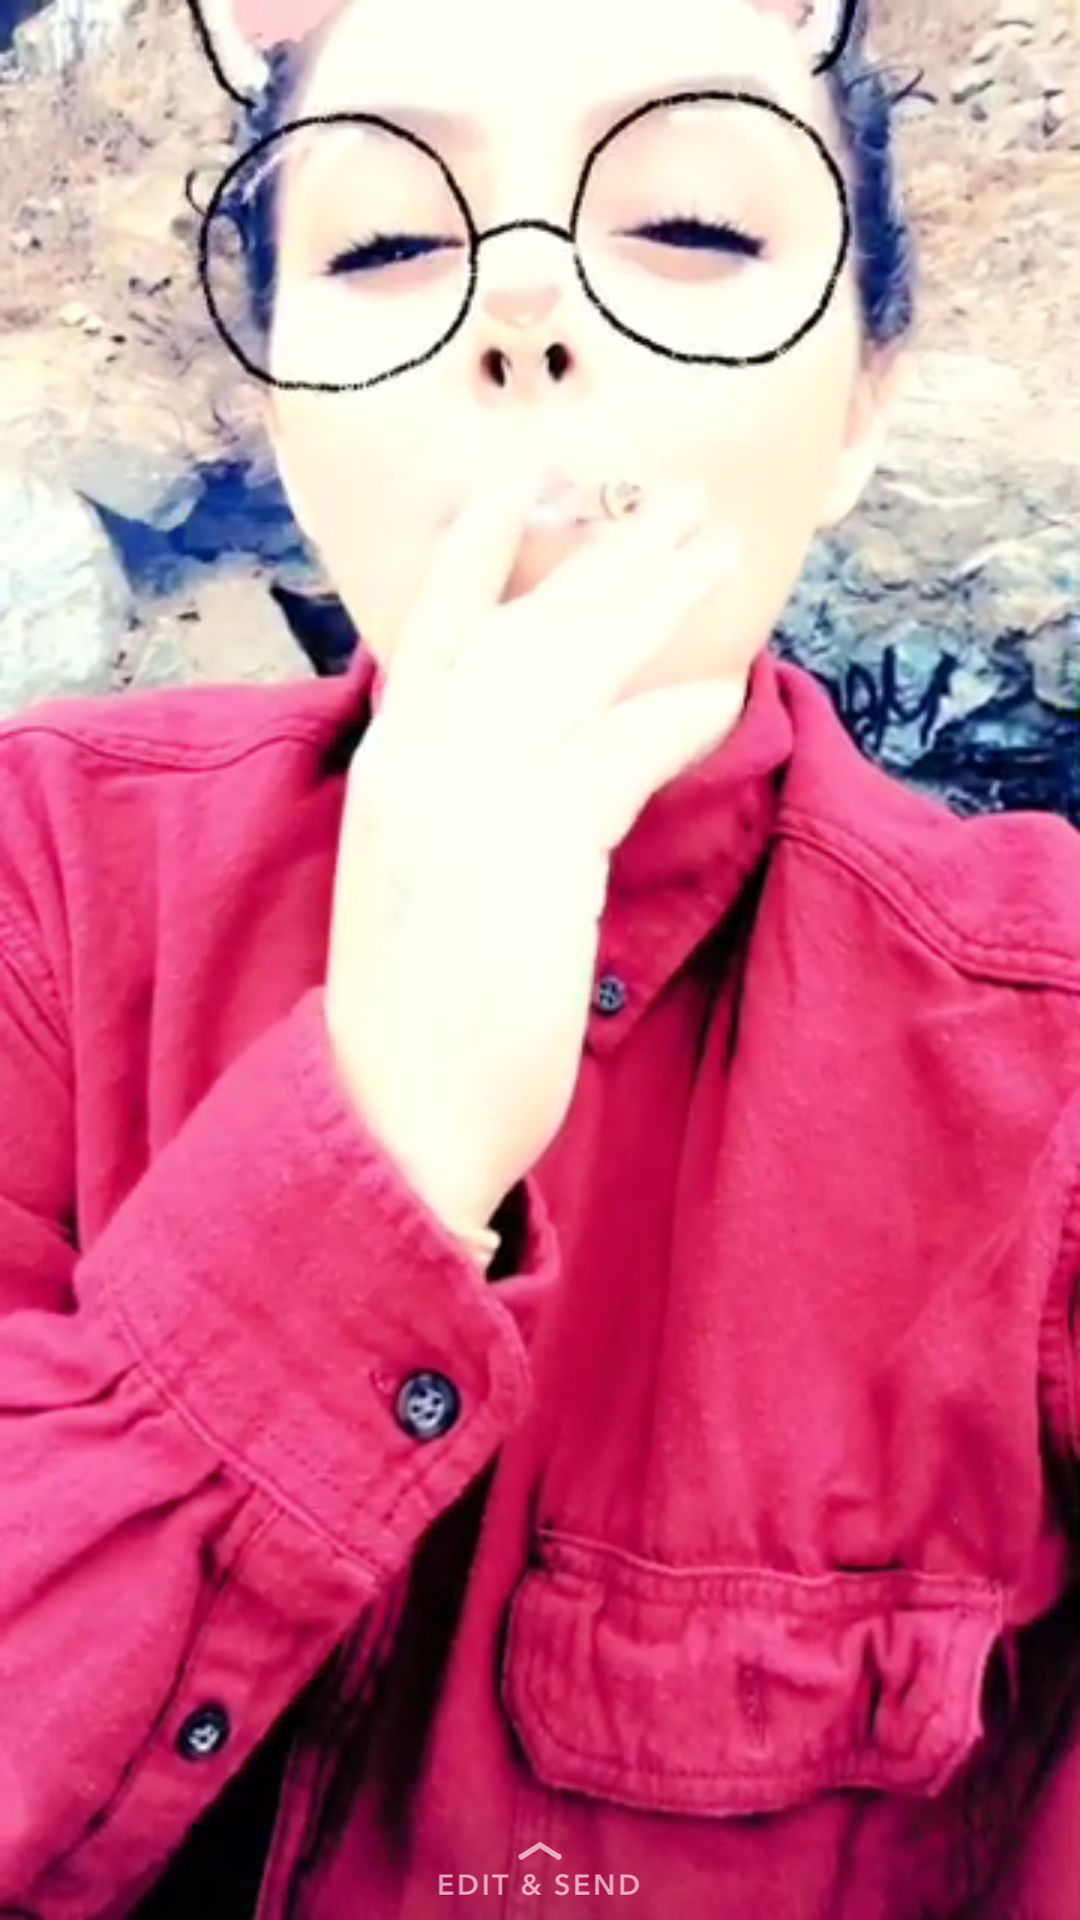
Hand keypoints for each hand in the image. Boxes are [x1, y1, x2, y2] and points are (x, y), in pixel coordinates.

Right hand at [323, 454, 745, 1236]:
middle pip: (524, 627)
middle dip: (605, 554)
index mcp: (387, 765)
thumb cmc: (415, 1001)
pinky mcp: (530, 853)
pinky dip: (673, 719)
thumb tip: (546, 734)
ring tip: (714, 553)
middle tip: (680, 499)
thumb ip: (459, 789)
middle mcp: (418, 763)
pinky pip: (618, 755)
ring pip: (573, 670)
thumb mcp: (416, 870)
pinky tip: (721, 692)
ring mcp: (469, 801)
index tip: (525, 468)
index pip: (436, 626)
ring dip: (652, 602)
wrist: (393, 1107)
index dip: (481, 542)